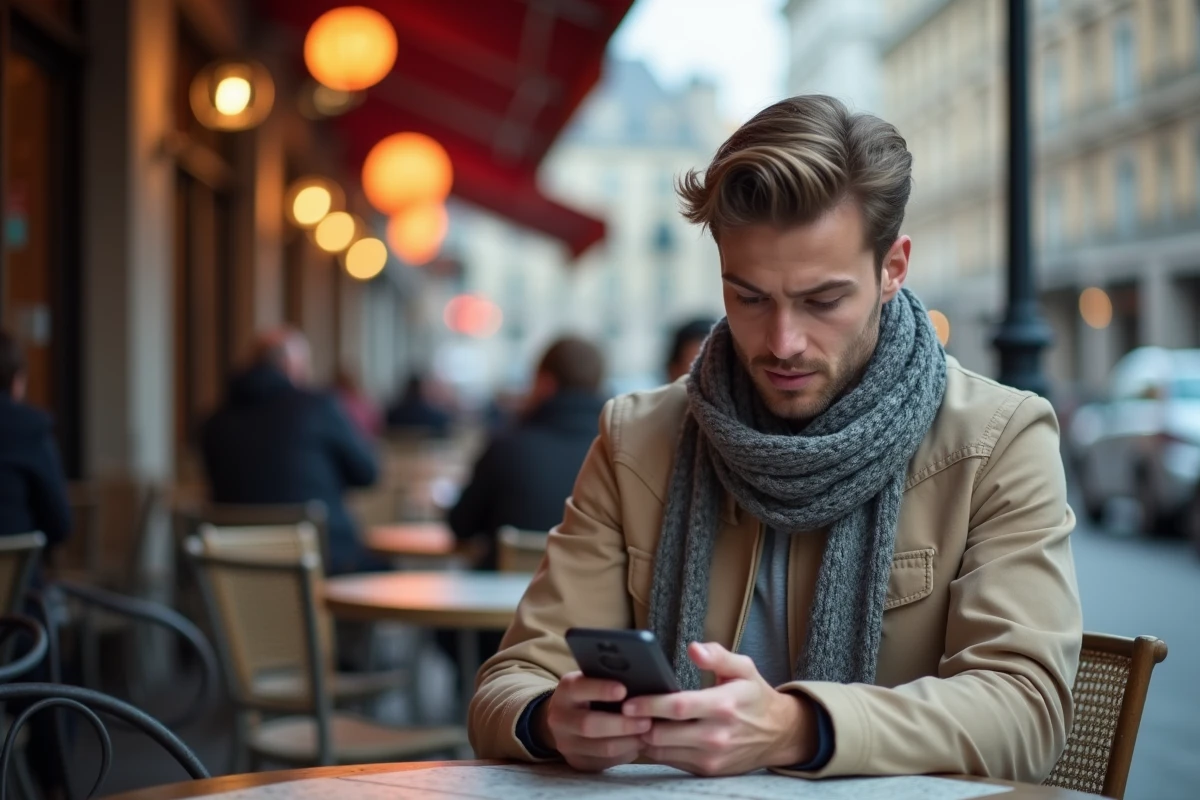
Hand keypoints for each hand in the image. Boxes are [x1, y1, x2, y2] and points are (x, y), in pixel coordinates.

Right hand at [536, 671, 651, 771]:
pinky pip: (606, 762)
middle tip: (647, 721)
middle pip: (589, 725)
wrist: (565, 719)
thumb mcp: (590, 681)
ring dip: (629, 742)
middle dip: (622, 724)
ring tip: (648, 735)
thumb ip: (607, 679)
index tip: (623, 690)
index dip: (601, 690)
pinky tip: (638, 744)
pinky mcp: (577, 762)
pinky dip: (626, 753)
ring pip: (601, 748)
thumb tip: (638, 680)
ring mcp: (566, 744)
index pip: (579, 688)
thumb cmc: (589, 694)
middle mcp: (560, 718)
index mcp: (565, 691)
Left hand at [622, 642, 816, 776]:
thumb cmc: (755, 696)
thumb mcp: (744, 668)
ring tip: (631, 721)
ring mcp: (711, 757)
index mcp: (724, 705)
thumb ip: (717, 655)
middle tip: (621, 710)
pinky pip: (671, 761)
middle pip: (663, 734)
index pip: (678, 707)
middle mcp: (716, 735)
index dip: (650, 705)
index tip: (628, 701)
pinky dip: (656, 749)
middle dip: (638, 723)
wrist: (779, 734)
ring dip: (643, 737)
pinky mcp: (707, 770)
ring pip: (661, 751)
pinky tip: (649, 733)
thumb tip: (693, 648)